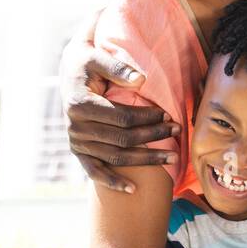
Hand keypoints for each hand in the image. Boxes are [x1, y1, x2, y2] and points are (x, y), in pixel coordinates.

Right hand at [60, 10, 179, 192]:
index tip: (169, 115)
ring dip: (145, 160)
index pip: (122, 117)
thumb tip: (141, 80)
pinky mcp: (78, 151)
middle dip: (153, 136)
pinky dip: (112, 182)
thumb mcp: (98, 57)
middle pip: (122, 139)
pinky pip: (94, 172)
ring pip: (115, 157)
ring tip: (172, 158)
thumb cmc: (87, 61)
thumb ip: (118, 68)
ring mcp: (77, 142)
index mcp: (80, 104)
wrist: (69, 70)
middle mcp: (76, 127)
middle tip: (177, 131)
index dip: (147, 118)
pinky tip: (132, 190)